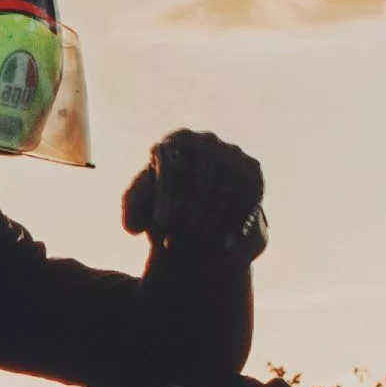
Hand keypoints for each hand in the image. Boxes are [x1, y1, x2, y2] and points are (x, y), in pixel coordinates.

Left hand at [123, 129, 266, 259]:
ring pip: (226, 191)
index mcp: (176, 139)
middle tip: (178, 242)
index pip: (173, 165)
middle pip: (202, 180)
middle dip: (189, 215)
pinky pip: (248, 197)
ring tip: (196, 246)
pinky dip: (237, 222)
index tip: (160, 223)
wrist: (196, 201)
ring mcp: (232, 152)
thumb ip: (133, 211)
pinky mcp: (252, 169)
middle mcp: (206, 139)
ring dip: (212, 223)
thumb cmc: (161, 200)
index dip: (166, 195)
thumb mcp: (140, 205)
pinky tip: (225, 245)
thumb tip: (133, 225)